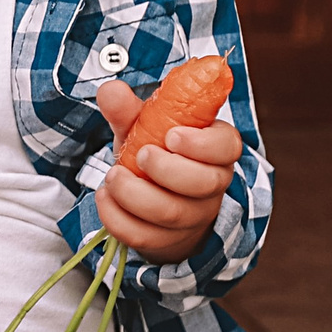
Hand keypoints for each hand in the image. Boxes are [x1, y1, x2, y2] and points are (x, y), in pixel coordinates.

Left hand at [92, 79, 241, 263]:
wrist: (150, 193)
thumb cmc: (154, 150)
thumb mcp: (143, 126)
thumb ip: (127, 109)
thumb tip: (111, 90)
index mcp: (215, 149)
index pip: (227, 147)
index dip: (202, 144)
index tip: (171, 135)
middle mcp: (211, 185)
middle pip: (203, 184)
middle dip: (166, 169)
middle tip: (140, 154)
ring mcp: (192, 217)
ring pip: (172, 213)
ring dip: (135, 194)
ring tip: (112, 176)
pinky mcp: (167, 240)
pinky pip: (145, 236)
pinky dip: (118, 218)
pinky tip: (104, 198)